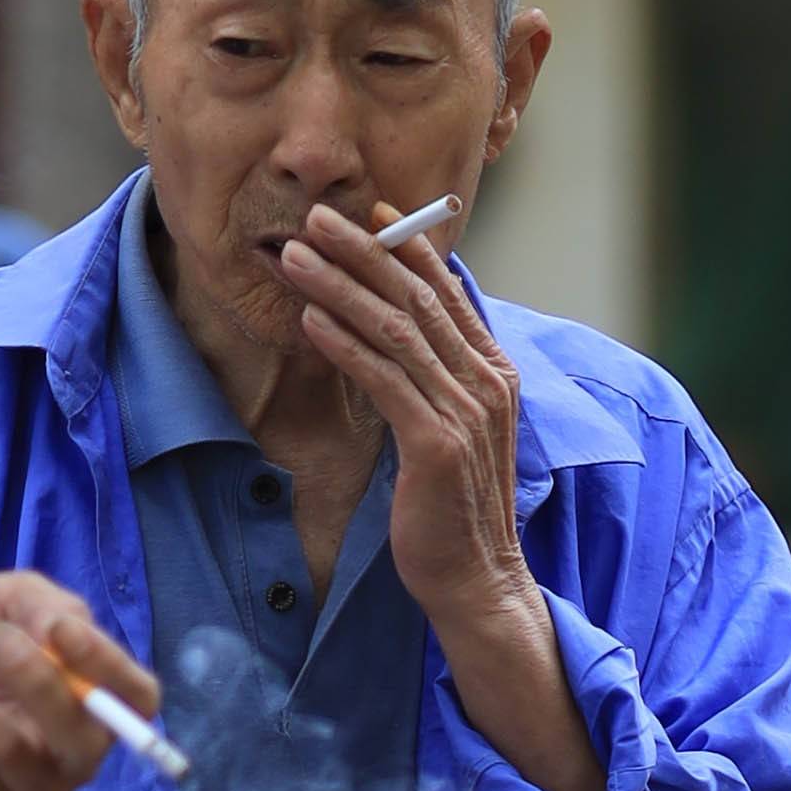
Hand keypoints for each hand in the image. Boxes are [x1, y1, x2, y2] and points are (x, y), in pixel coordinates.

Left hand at [274, 198, 527, 642]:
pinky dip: (344, 343)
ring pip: (396, 329)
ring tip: (296, 256)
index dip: (409, 246)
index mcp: (494, 374)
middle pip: (418, 298)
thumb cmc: (455, 509)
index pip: (449, 292)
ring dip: (340, 287)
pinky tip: (310, 320)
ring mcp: (465, 412)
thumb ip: (434, 380)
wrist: (478, 580)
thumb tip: (394, 335)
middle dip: (364, 251)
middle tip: (316, 217)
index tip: (372, 210)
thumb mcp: (452, 431)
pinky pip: (383, 378)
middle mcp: (485, 384)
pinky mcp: (435, 443)